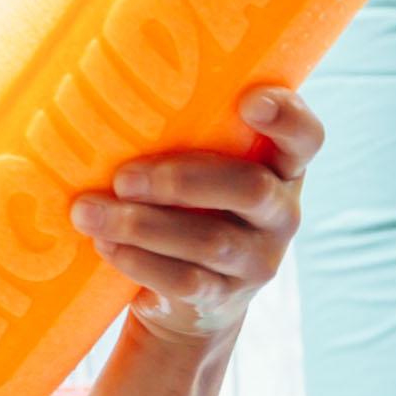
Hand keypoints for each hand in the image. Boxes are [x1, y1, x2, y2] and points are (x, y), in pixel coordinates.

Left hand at [82, 87, 319, 343]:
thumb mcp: (200, 168)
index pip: (305, 137)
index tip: (249, 102)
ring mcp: (259, 260)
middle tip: (122, 178)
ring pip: (211, 241)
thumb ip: (185, 134)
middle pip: (250, 189)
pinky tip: (105, 244)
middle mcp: (281, 212)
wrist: (193, 302)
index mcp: (281, 167)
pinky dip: (139, 261)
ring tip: (89, 212)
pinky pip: (186, 281)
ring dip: (143, 225)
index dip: (286, 117)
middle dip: (181, 181)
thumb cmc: (188, 205)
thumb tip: (105, 93)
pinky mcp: (227, 298)